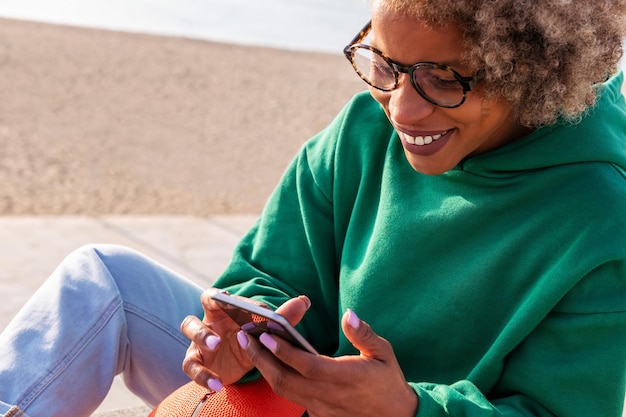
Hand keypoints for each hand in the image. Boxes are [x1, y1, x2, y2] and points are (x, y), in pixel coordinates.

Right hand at [180, 288, 310, 389]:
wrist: (246, 362)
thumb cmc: (254, 338)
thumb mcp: (266, 330)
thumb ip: (283, 317)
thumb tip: (304, 301)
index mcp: (221, 312)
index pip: (212, 298)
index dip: (216, 297)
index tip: (227, 298)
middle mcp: (206, 326)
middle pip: (191, 322)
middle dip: (202, 330)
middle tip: (218, 340)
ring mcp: (199, 346)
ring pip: (190, 344)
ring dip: (201, 346)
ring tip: (216, 350)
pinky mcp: (199, 364)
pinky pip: (193, 369)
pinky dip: (204, 377)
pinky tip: (218, 384)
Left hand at [238, 309, 418, 416]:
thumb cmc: (389, 382)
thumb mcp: (384, 354)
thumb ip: (364, 334)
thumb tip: (349, 315)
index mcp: (345, 377)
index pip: (307, 365)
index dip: (284, 351)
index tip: (266, 334)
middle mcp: (329, 395)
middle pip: (286, 380)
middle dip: (262, 358)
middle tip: (245, 338)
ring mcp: (322, 408)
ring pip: (284, 390)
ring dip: (265, 369)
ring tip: (251, 348)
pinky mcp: (319, 414)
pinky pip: (292, 397)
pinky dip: (277, 380)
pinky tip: (269, 364)